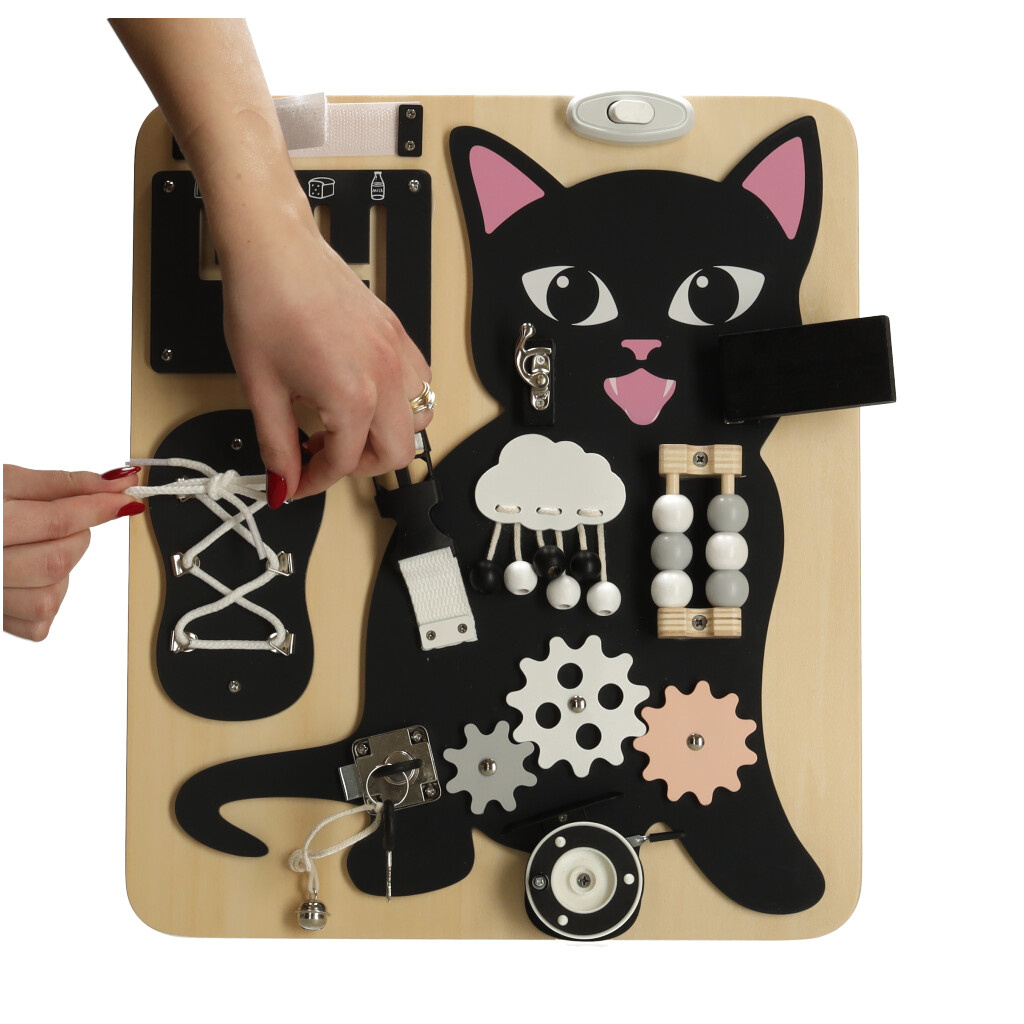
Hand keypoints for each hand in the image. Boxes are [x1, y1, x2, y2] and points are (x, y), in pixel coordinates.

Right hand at [3, 465, 142, 640]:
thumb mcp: (0, 483)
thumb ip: (59, 484)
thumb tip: (115, 481)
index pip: (55, 519)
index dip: (98, 506)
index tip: (126, 495)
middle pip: (58, 559)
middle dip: (77, 535)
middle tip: (65, 518)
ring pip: (52, 595)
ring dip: (62, 568)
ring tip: (35, 545)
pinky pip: (40, 622)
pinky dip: (47, 599)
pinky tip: (26, 576)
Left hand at [220, 215, 432, 503]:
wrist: (274, 247)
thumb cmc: (265, 300)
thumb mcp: (261, 388)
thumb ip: (276, 445)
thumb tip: (282, 480)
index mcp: (353, 395)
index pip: (346, 463)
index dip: (315, 481)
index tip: (297, 481)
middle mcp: (385, 376)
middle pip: (399, 453)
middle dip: (360, 467)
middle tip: (324, 458)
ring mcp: (397, 353)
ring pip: (421, 420)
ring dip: (388, 435)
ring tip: (347, 428)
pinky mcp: (397, 335)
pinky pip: (421, 384)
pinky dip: (402, 403)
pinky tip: (367, 396)